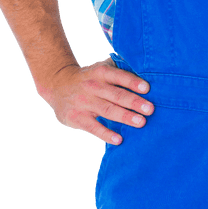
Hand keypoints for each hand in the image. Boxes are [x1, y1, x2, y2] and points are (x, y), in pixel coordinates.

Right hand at [40, 57, 154, 144]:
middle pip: (116, 95)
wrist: (57, 84)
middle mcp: (93, 86)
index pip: (119, 76)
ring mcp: (84, 103)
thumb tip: (147, 69)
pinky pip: (93, 127)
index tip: (147, 88)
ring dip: (125, 117)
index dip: (133, 82)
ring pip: (107, 111)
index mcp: (101, 73)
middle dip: (134, 102)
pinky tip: (119, 140)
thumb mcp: (101, 68)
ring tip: (141, 122)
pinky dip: (106, 134)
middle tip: (150, 109)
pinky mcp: (77, 118)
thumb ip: (120, 68)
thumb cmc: (90, 77)